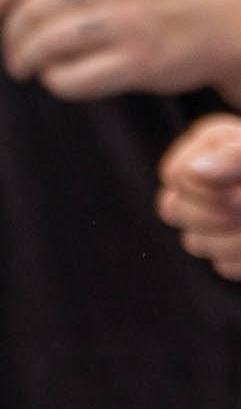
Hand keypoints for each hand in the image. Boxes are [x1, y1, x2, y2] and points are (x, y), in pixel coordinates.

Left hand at [0, 0, 240, 100]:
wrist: (222, 19)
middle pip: (32, 10)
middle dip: (10, 36)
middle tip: (12, 51)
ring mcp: (128, 21)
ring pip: (45, 45)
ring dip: (26, 61)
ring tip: (28, 66)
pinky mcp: (137, 62)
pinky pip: (69, 78)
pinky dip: (55, 81)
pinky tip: (62, 76)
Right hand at [157, 113, 240, 277]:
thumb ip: (234, 159)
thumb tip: (193, 172)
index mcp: (212, 142)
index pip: (174, 176)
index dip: (205, 188)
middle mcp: (207, 177)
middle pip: (173, 210)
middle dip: (217, 215)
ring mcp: (218, 216)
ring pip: (196, 243)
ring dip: (236, 241)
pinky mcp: (233, 249)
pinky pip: (224, 266)